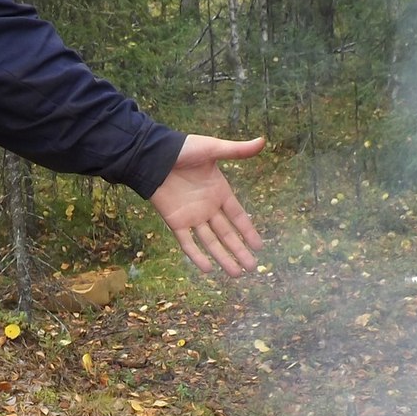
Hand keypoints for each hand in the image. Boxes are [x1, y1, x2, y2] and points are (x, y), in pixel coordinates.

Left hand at [148, 134, 263, 276]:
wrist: (154, 156)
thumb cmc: (183, 150)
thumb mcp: (213, 149)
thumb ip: (237, 151)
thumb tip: (263, 141)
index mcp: (219, 191)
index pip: (238, 216)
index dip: (248, 231)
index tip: (259, 246)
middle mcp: (208, 207)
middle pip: (227, 234)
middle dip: (239, 251)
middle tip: (252, 268)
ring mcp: (192, 216)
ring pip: (210, 242)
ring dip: (223, 257)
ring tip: (236, 274)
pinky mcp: (175, 221)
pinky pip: (187, 242)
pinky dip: (196, 256)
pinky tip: (208, 270)